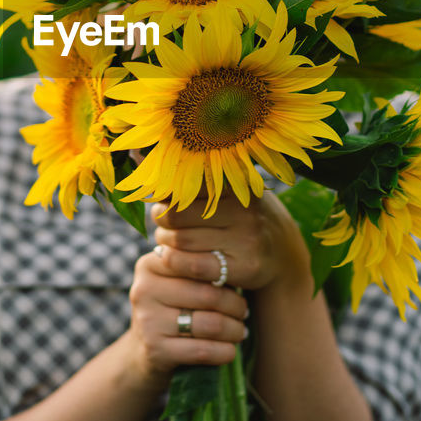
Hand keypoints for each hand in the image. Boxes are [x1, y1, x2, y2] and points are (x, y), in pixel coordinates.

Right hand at [123, 248, 249, 385]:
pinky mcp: (156, 350)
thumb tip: (240, 266)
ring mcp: (148, 321)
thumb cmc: (170, 308)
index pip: (199, 263)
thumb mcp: (175, 281)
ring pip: (211, 324)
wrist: (142, 351)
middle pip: (209, 295)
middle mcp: (144, 290)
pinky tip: (231, 350)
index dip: (225, 274)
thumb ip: (199, 267)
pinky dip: (224, 352)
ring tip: (240, 330)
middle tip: (244, 311)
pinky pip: (203, 351)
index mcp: (150, 265)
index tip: (239, 283)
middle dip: (235, 305)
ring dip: (234, 330)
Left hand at [151, 192, 310, 293]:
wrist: (282, 254)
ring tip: (167, 238)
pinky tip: (172, 256)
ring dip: (165, 241)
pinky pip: (193, 266)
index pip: (183, 182)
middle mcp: (244, 209)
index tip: (160, 195)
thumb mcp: (227, 190)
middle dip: (161, 218)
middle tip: (162, 220)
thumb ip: (192, 176)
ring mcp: (247, 239)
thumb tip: (138, 152)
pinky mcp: (245, 268)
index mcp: (236, 183)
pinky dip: (174, 261)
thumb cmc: (242, 215)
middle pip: (176, 213)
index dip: (163, 190)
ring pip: (181, 240)